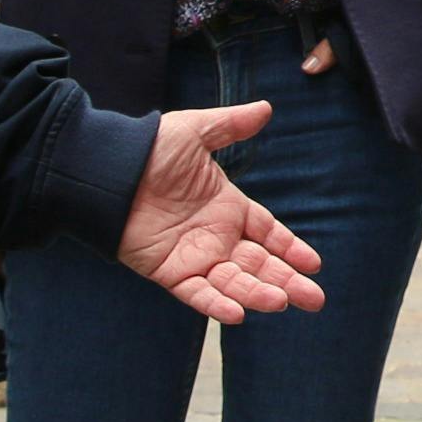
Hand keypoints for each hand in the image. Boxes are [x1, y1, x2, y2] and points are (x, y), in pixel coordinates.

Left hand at [116, 105, 327, 322]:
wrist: (106, 170)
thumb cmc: (148, 149)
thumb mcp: (194, 132)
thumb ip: (230, 125)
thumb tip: (266, 108)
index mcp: (227, 206)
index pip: (268, 233)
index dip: (290, 248)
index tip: (314, 264)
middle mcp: (216, 236)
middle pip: (259, 265)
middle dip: (288, 281)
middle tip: (316, 299)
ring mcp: (194, 257)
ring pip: (233, 282)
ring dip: (258, 293)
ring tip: (282, 302)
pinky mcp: (169, 272)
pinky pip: (197, 293)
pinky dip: (215, 304)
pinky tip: (238, 314)